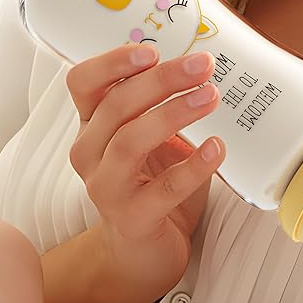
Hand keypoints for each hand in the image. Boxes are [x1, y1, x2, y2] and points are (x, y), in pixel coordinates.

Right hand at [66, 45, 224, 297]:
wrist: (142, 251)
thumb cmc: (152, 182)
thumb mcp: (153, 136)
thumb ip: (162, 105)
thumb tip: (201, 67)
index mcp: (94, 125)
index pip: (84, 82)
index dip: (113, 63)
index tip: (153, 51)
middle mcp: (90, 152)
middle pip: (117, 104)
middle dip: (163, 79)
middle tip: (203, 66)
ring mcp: (106, 187)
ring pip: (131, 140)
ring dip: (174, 113)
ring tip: (210, 97)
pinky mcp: (132, 217)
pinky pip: (164, 188)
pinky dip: (194, 165)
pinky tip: (217, 148)